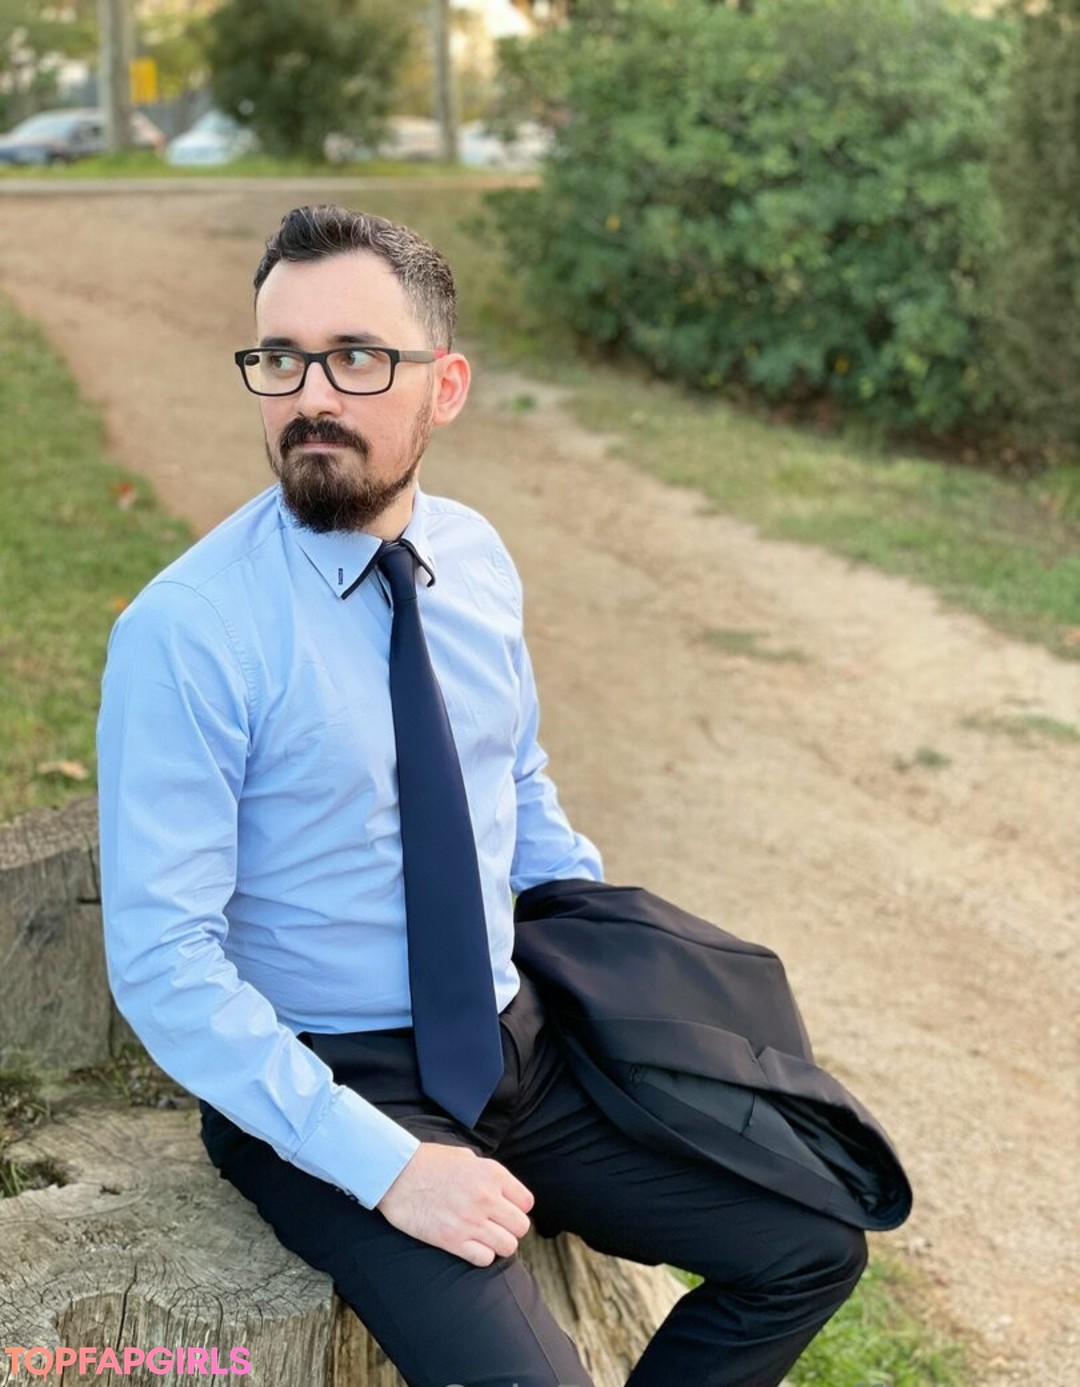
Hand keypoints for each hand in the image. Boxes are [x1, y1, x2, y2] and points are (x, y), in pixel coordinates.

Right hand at [376, 1143, 533, 1266]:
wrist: (395, 1174)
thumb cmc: (428, 1162)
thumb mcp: (466, 1157)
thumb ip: (487, 1174)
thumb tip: (501, 1189)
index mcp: (492, 1174)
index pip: (526, 1202)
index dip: (517, 1208)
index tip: (505, 1210)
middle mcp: (487, 1198)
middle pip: (521, 1227)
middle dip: (510, 1228)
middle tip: (495, 1226)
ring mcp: (471, 1221)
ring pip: (508, 1246)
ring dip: (498, 1244)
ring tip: (484, 1238)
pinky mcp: (453, 1241)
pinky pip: (485, 1259)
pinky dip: (481, 1256)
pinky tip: (470, 1246)